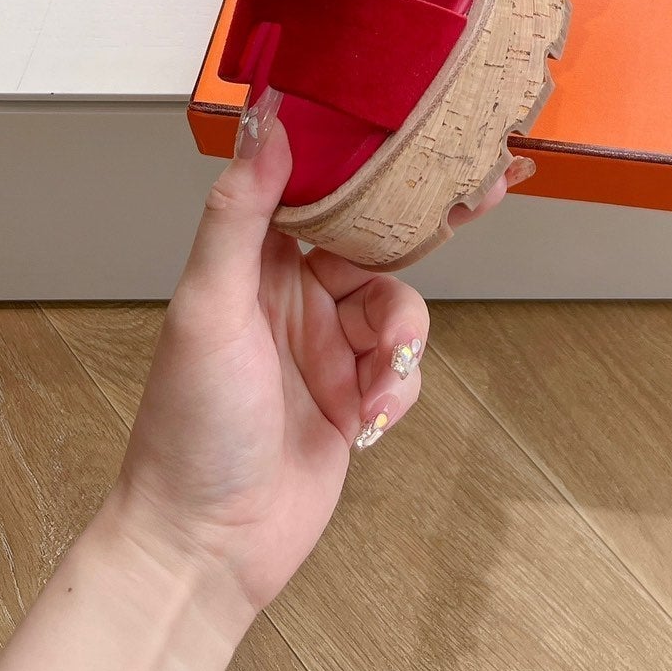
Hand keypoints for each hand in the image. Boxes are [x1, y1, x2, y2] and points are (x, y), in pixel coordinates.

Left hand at [110, 123, 526, 618]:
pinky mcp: (352, 395)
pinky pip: (403, 365)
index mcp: (254, 261)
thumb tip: (267, 125)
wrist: (205, 547)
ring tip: (379, 377)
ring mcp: (325, 345)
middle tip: (484, 190)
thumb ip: (237, 215)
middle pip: (377, 237)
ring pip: (398, 304)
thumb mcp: (208, 308)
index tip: (419, 123)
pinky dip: (398, 385)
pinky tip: (368, 417)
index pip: (320, 185)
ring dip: (401, 335)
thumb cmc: (188, 428)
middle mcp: (292, 294)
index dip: (370, 155)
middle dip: (425, 224)